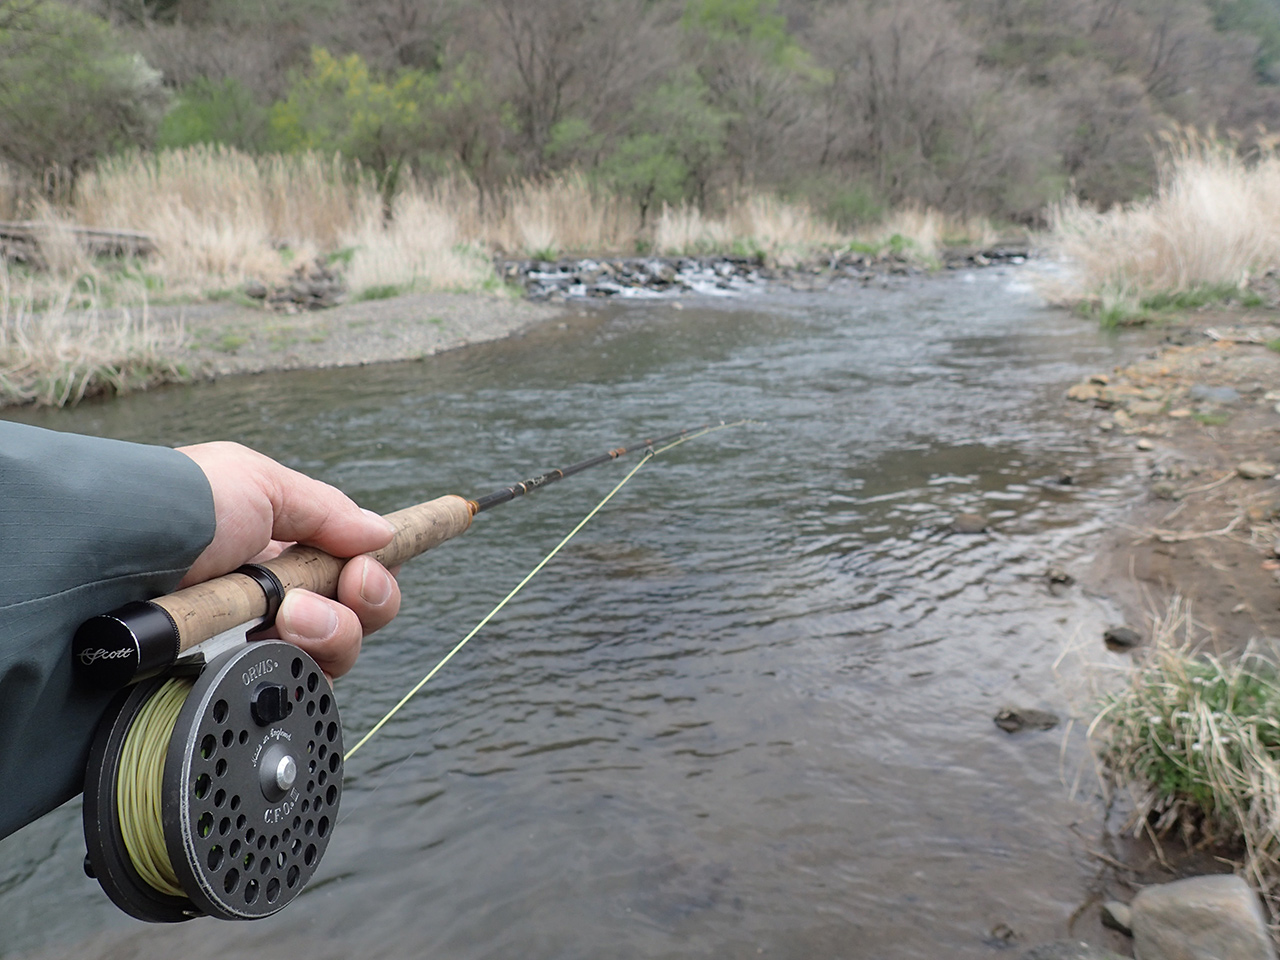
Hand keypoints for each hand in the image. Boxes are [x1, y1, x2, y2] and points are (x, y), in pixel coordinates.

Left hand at [175, 442, 400, 676]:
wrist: (110, 564)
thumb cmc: (176, 510)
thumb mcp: (256, 482)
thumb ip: (327, 510)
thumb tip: (381, 534)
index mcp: (276, 547)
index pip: (349, 568)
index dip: (373, 571)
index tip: (373, 565)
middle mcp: (271, 598)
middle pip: (356, 614)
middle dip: (366, 598)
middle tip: (349, 585)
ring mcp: (255, 644)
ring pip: (336, 653)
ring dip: (332, 628)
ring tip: (291, 615)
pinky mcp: (238, 684)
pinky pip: (299, 687)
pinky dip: (302, 664)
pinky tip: (273, 641)